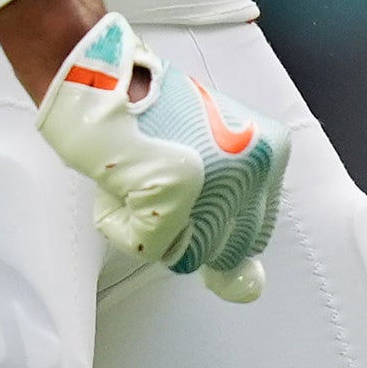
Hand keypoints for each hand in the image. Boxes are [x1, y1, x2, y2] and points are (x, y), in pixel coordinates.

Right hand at [29, 10, 286, 300]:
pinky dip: (123, 222)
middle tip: (160, 178)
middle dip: (185, 227)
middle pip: (223, 251)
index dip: (207, 221)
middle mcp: (254, 167)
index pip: (251, 235)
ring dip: (151, 225)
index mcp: (269, 154)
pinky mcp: (176, 188)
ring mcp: (218, 178)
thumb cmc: (145, 116)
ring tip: (140, 175)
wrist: (97, 77)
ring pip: (186, 254)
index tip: (185, 186)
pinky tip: (123, 179)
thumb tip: (250, 289)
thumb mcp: (206, 163)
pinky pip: (148, 246)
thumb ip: (233, 229)